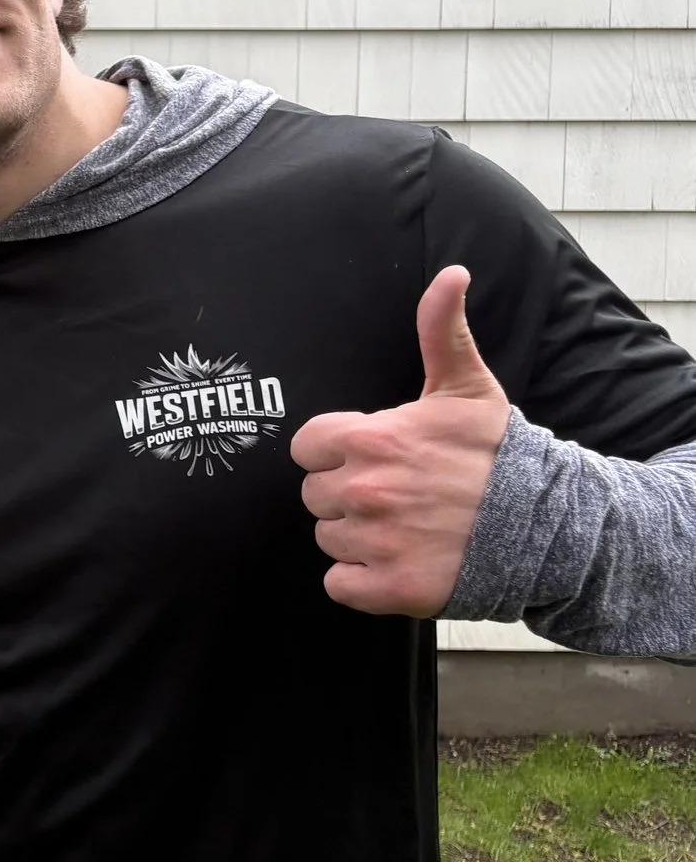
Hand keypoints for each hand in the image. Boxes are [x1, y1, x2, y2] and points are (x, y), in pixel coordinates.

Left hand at [290, 265, 511, 616]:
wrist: (553, 527)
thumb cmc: (500, 454)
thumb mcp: (468, 387)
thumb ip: (441, 330)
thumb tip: (451, 273)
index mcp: (370, 439)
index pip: (307, 447)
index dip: (338, 452)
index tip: (375, 457)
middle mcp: (366, 490)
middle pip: (315, 494)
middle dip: (347, 493)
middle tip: (399, 493)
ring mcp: (377, 541)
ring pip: (328, 538)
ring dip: (358, 536)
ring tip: (408, 526)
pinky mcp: (391, 588)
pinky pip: (339, 584)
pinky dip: (362, 580)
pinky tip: (400, 561)